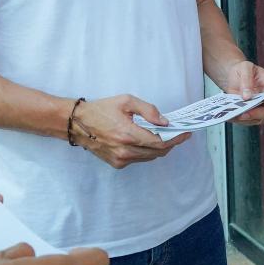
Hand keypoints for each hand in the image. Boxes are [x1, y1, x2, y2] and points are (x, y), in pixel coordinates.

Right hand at [70, 94, 189, 169]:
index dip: (176, 139)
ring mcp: (121, 159)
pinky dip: (146, 151)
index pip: (160, 142)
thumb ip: (148, 110)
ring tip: (164, 136)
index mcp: (128, 134)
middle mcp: (125, 150)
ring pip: (150, 157)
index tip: (186, 133)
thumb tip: (164, 122)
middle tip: (178, 134)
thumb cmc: (101, 110)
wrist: (77, 124)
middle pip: (158, 151)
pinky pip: (139, 159)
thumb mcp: (126, 101)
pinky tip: (146, 141)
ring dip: (159, 147)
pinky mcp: (117, 163)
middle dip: (171, 143)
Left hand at [222, 60, 263, 125]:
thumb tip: (247, 96)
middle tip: (245, 112)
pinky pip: (248, 121)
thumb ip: (246, 80)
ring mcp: (261, 108)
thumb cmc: (243, 70)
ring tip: (236, 115)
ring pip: (259, 119)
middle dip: (257, 113)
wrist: (233, 77)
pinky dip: (239, 119)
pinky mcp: (251, 114)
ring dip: (247, 118)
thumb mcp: (244, 68)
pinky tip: (231, 115)